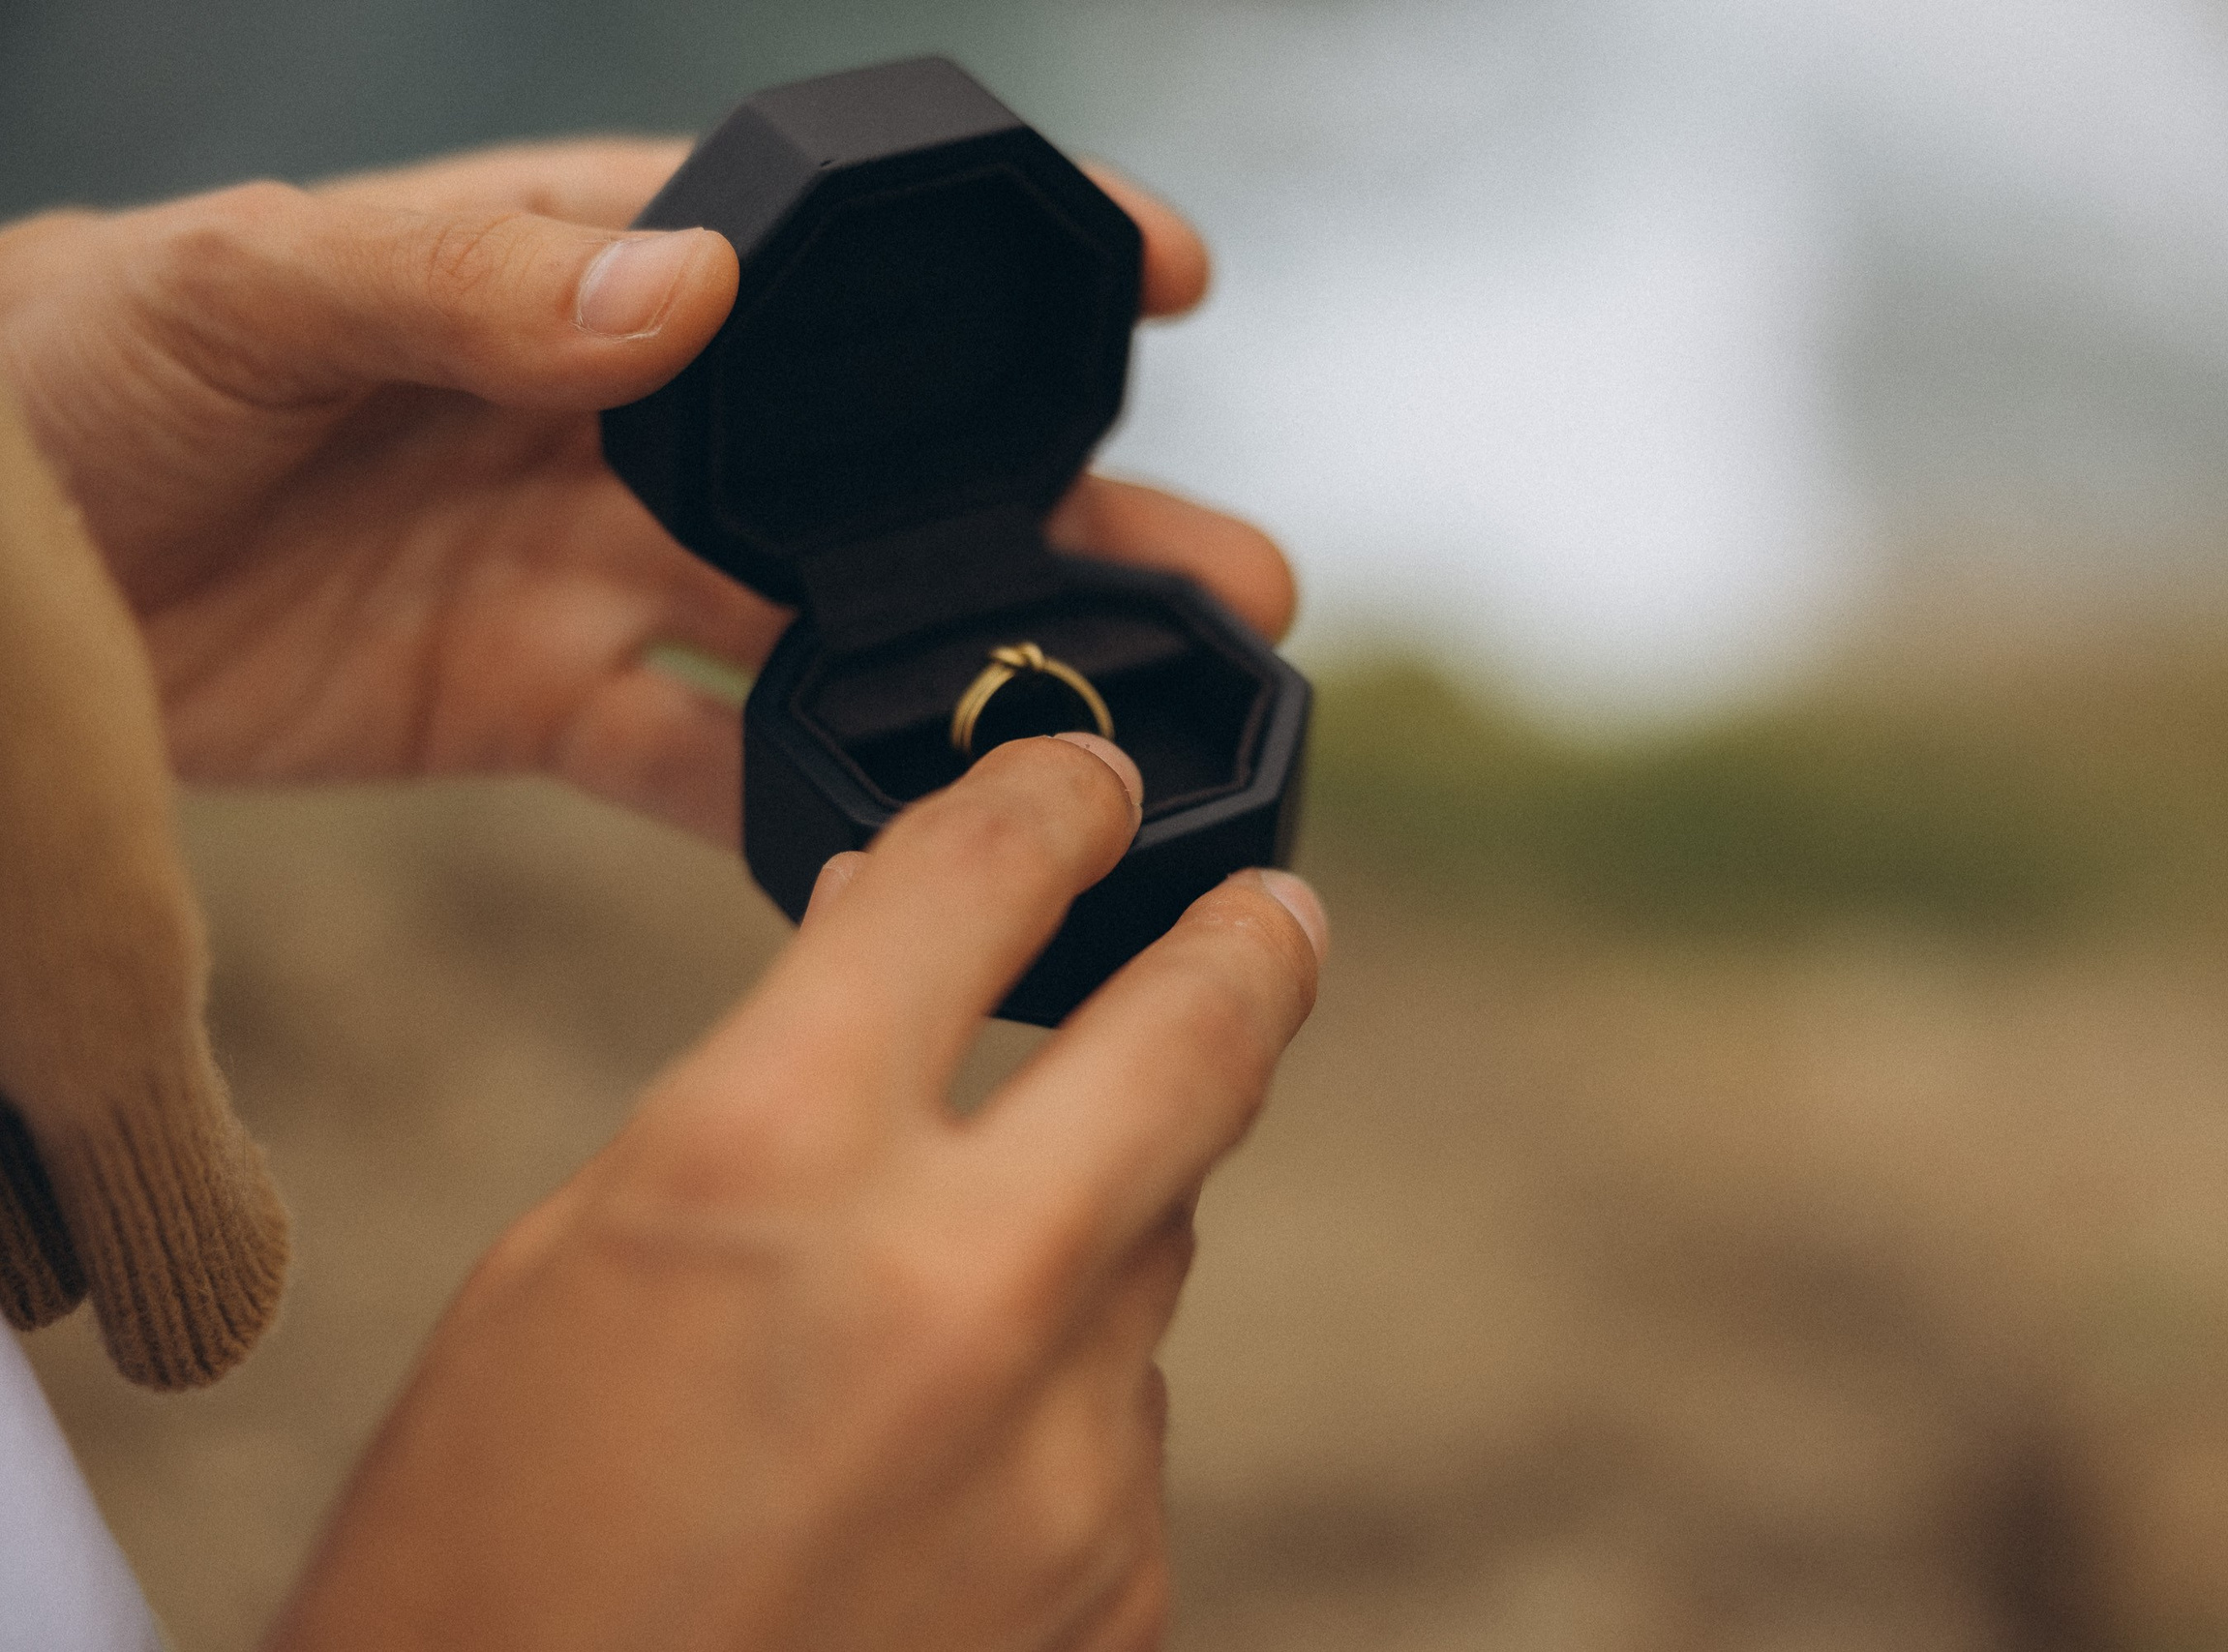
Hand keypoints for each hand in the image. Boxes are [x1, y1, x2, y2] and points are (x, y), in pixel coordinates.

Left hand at [0, 144, 1292, 842]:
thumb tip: (680, 289)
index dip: (1004, 265)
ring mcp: (588, 569)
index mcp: (578, 264)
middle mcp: (621, 418)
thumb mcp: (250, 288)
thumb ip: (461, 278)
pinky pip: (699, 768)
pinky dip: (796, 814)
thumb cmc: (71, 367)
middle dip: (1059, 522)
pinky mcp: (533, 703)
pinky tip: (909, 856)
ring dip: (974, 680)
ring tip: (1131, 728)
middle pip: (882, 474)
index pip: (833, 253)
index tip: (1165, 279)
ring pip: (828, 633)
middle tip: (1226, 587)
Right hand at [267, 733, 1326, 1650]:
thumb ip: (770, 1087)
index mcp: (771, 1161)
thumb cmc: (491, 1543)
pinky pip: (1128, 1416)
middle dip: (1246, 949)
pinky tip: (937, 1470)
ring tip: (940, 1312)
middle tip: (1273, 915)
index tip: (1090, 784)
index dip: (1049, 798)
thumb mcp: (577, 1258)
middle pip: (1199, 1037)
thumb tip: (908, 941)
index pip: (977, 879)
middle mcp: (959, 1284)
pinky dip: (1061, 1402)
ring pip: (1153, 1247)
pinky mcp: (1122, 1579)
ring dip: (1089, 1226)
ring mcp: (1069, 1451)